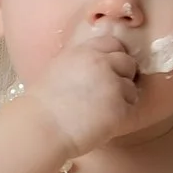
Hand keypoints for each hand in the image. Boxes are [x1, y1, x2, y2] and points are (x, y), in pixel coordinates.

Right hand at [27, 31, 142, 153]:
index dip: (112, 58)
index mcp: (83, 52)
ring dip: (122, 99)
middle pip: (127, 63)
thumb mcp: (57, 69)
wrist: (42, 128)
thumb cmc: (41, 105)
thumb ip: (79, 63)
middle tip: (106, 93)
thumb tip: (94, 68)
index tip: (106, 71)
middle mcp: (101, 63)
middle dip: (121, 76)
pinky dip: (121, 116)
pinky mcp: (120, 107)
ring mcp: (112, 84)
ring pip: (131, 88)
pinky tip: (103, 122)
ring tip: (101, 111)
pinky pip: (130, 109)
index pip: (112, 44)